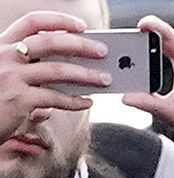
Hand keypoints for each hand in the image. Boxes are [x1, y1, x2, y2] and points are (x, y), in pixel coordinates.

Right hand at [0, 12, 109, 139]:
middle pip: (50, 42)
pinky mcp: (19, 100)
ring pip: (58, 71)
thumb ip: (29, 65)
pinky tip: (87, 102)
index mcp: (2, 45)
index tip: (82, 25)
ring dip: (87, 75)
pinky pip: (56, 98)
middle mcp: (5, 56)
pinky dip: (75, 101)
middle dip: (81, 45)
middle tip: (103, 51)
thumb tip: (69, 65)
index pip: (32, 22)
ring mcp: (11, 77)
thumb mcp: (6, 72)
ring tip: (105, 79)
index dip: (59, 21)